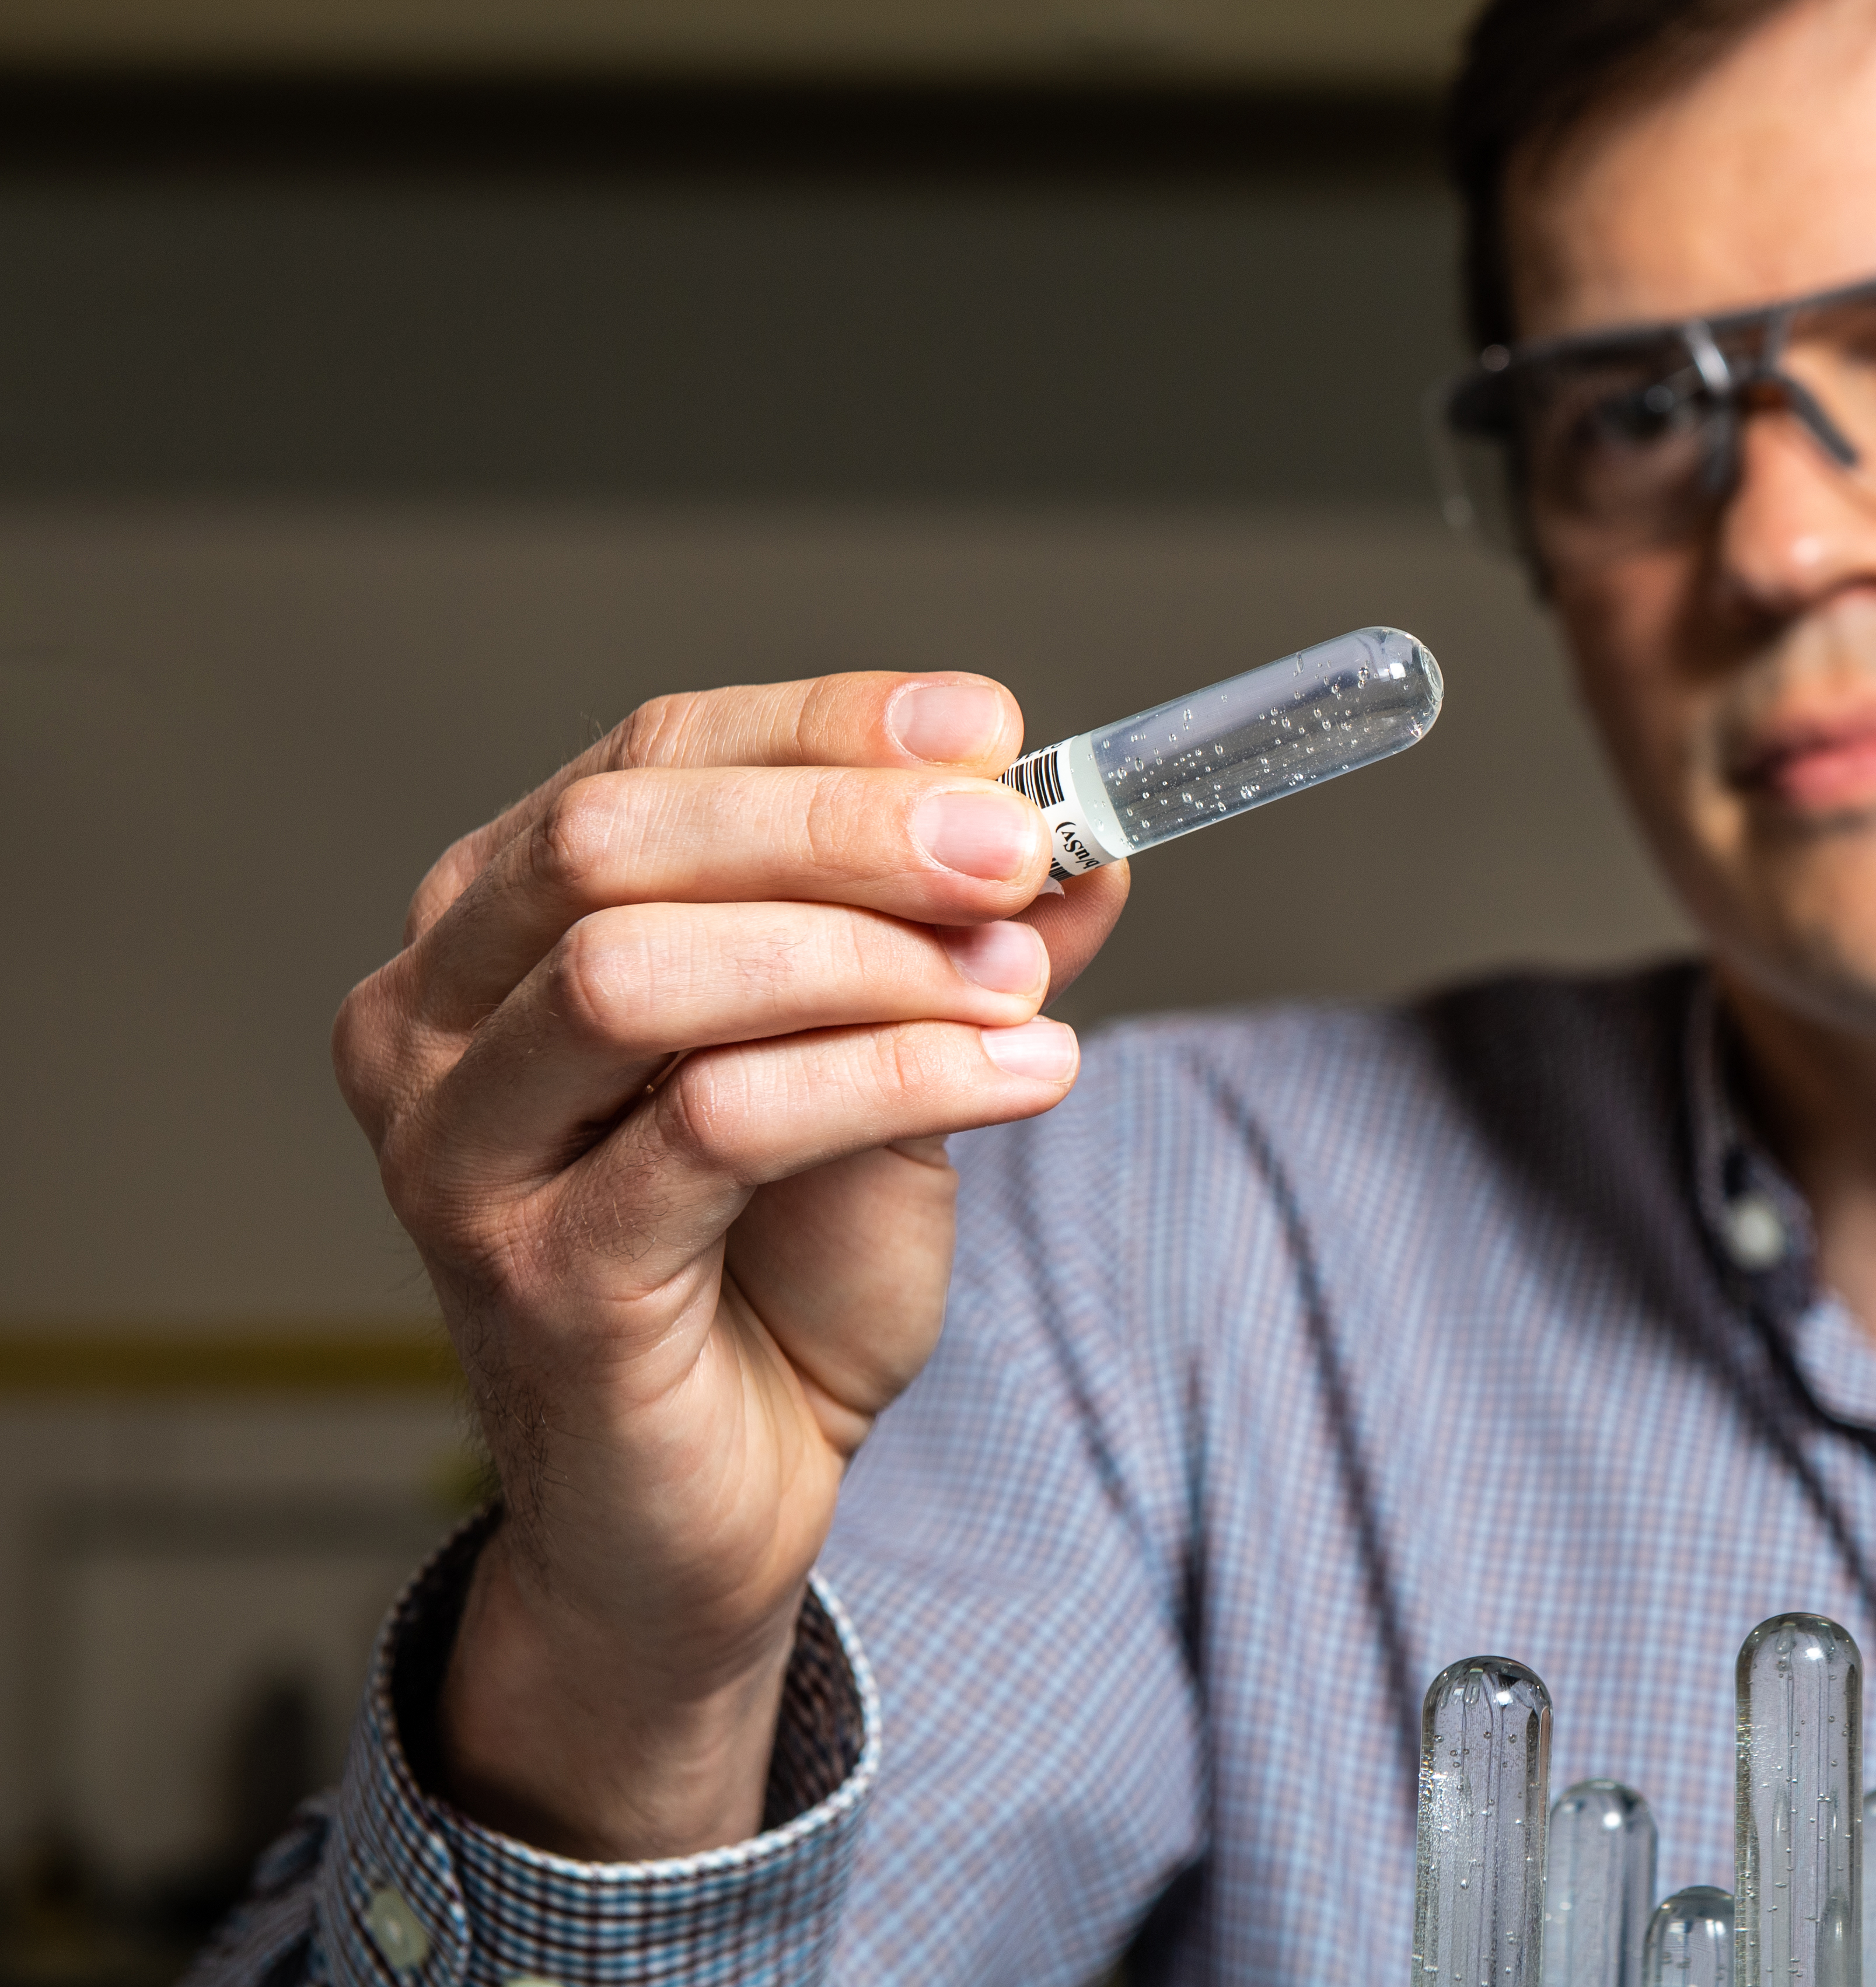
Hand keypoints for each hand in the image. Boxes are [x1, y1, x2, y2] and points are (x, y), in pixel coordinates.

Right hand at [333, 672, 1127, 1858]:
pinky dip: (892, 1075)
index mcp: (497, 927)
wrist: (715, 1508)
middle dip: (844, 826)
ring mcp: (462, 1152)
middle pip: (619, 838)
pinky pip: (717, 1125)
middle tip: (1015, 848)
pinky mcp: (538, 1274)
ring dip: (863, 956)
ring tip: (1019, 983)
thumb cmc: (774, 1279)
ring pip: (640, 973)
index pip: (648, 756)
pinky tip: (1023, 1075)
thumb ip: (960, 952)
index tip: (993, 730)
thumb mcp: (890, 1070)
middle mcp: (433, 1020)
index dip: (826, 727)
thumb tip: (1082, 845)